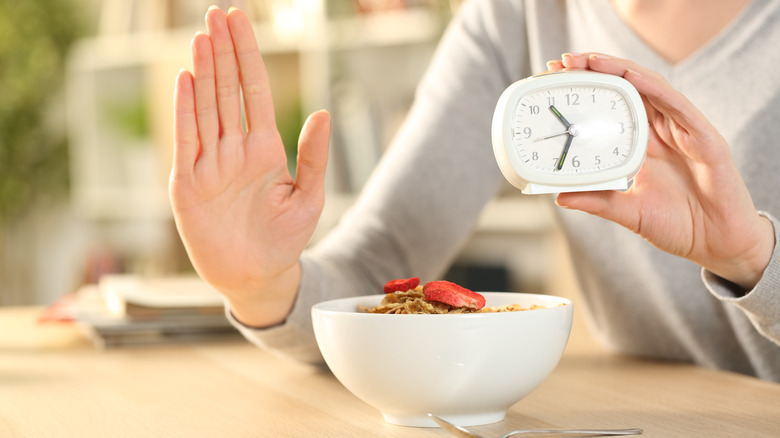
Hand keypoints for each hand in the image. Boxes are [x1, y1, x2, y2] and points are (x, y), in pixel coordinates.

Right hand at [170, 7, 329, 325]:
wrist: (258, 277)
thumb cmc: (284, 239)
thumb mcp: (308, 197)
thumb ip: (313, 156)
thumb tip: (322, 113)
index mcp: (264, 149)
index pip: (255, 91)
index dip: (249, 56)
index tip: (242, 22)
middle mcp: (234, 150)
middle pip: (227, 90)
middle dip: (223, 51)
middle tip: (217, 13)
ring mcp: (209, 164)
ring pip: (206, 107)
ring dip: (204, 71)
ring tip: (202, 36)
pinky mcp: (188, 184)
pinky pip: (187, 140)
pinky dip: (186, 110)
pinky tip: (186, 79)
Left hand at [547, 53, 773, 289]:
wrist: (718, 244)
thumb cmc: (678, 225)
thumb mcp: (627, 212)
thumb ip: (597, 201)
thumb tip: (560, 196)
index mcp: (643, 145)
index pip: (612, 105)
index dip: (588, 90)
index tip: (556, 78)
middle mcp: (662, 131)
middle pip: (628, 88)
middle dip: (597, 70)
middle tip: (564, 61)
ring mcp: (683, 131)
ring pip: (650, 88)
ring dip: (620, 70)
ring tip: (591, 61)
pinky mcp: (705, 138)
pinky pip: (678, 105)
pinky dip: (654, 88)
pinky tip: (632, 77)